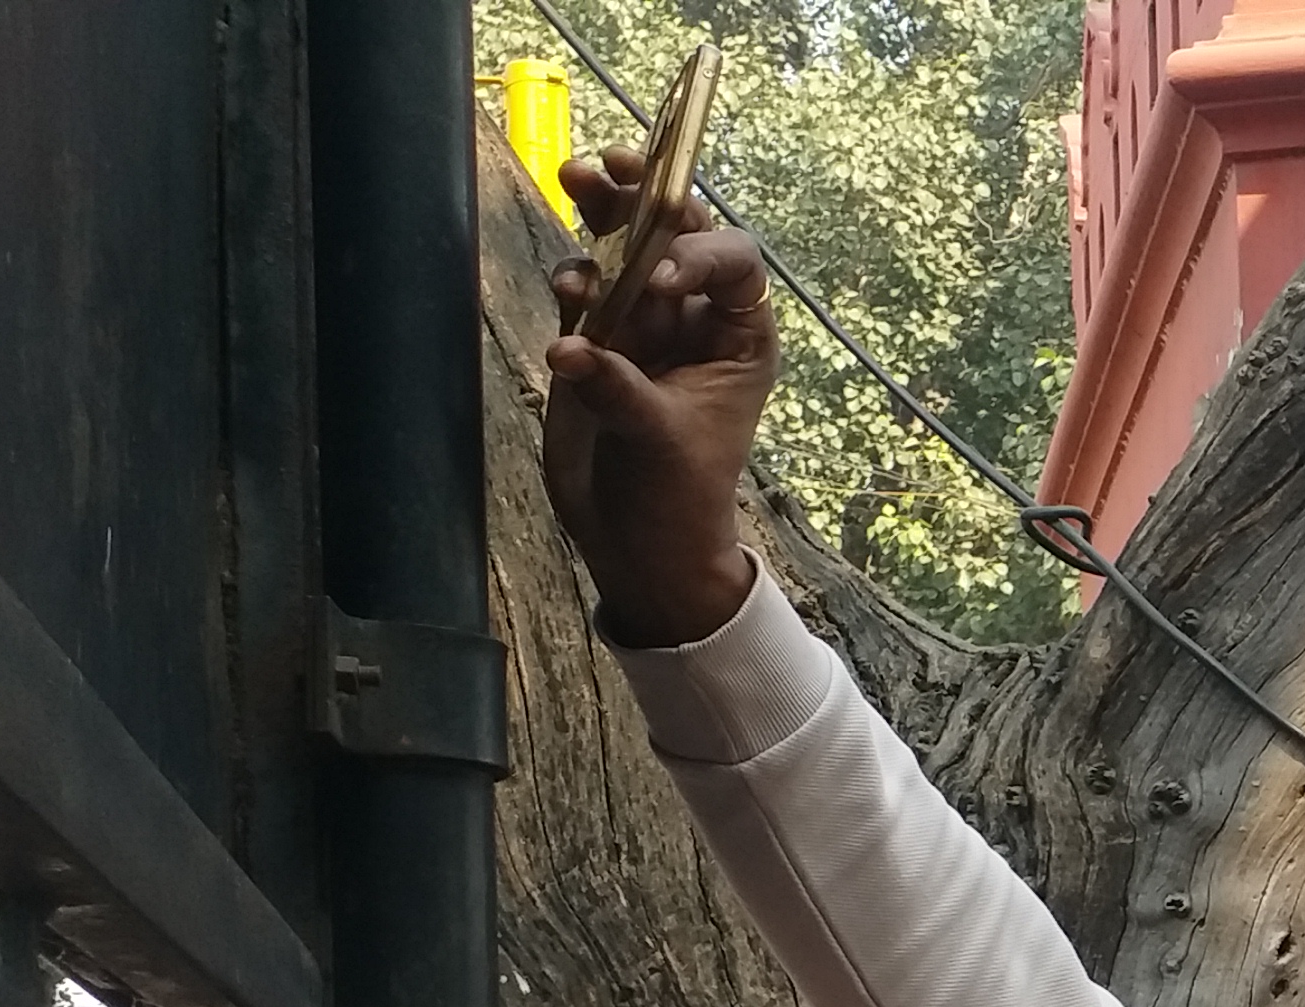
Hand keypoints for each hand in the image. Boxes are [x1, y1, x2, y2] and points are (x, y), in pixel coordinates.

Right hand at [539, 145, 773, 647]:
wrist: (636, 543)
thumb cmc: (677, 498)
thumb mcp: (659, 442)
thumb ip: (619, 389)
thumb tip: (569, 352)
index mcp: (741, 338)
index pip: (733, 264)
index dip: (699, 252)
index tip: (663, 275)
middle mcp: (694, 320)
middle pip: (673, 234)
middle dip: (641, 197)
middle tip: (604, 166)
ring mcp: (643, 325)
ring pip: (623, 248)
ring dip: (599, 215)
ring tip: (575, 184)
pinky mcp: (595, 339)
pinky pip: (583, 287)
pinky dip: (571, 278)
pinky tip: (564, 289)